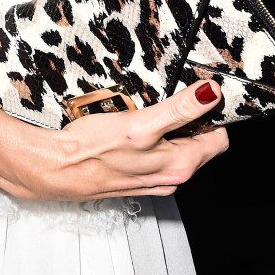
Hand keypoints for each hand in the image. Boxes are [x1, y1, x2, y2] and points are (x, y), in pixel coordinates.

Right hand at [0, 80, 228, 200]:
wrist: (57, 169)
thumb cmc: (93, 149)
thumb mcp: (142, 123)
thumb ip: (180, 109)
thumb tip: (210, 93)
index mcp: (181, 165)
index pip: (218, 139)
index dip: (210, 115)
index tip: (196, 98)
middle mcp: (171, 178)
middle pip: (199, 144)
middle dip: (189, 123)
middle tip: (165, 104)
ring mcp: (153, 181)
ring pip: (176, 150)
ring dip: (169, 132)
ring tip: (146, 117)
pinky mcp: (135, 180)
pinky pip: (156, 158)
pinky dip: (151, 143)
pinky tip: (132, 133)